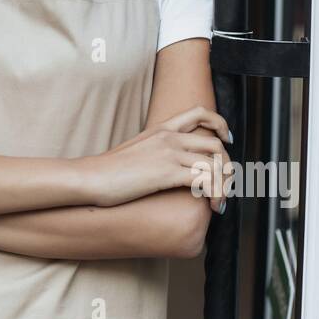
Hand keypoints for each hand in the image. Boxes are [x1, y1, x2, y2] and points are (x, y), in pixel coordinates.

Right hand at [83, 107, 233, 211]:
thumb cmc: (108, 170)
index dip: (220, 124)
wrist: (91, 177)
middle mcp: (169, 137)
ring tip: (220, 202)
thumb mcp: (135, 151)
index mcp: (161, 128)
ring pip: (215, 163)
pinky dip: (216, 194)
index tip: (226, 140)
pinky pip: (206, 180)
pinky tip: (213, 206)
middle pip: (216, 143)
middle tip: (226, 184)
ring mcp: (169, 154)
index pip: (200, 112)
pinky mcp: (167, 173)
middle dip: (228, 165)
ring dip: (225, 185)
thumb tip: (165, 165)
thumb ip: (154, 150)